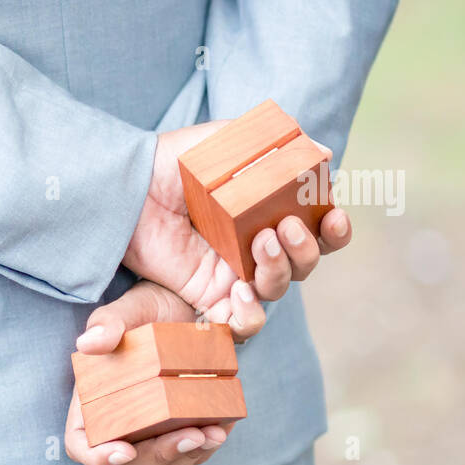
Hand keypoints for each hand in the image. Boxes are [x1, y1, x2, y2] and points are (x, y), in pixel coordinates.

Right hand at [64, 280, 262, 464]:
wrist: (188, 309)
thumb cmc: (150, 310)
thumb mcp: (128, 310)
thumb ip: (107, 324)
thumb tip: (88, 342)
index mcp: (93, 403)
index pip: (81, 444)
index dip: (97, 456)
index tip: (124, 450)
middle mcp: (119, 425)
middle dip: (158, 456)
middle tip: (190, 435)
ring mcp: (150, 433)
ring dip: (186, 457)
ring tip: (213, 433)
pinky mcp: (178, 431)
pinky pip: (189, 456)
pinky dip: (205, 448)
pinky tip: (222, 426)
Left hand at [123, 122, 352, 314]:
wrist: (130, 187)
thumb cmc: (174, 163)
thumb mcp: (224, 144)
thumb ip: (270, 145)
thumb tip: (321, 151)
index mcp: (268, 211)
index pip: (318, 229)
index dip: (335, 230)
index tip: (334, 215)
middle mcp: (255, 245)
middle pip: (305, 263)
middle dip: (308, 249)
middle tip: (287, 228)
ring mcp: (232, 272)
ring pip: (279, 287)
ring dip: (281, 269)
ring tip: (262, 242)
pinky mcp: (207, 296)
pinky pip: (240, 321)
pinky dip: (251, 314)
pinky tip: (240, 291)